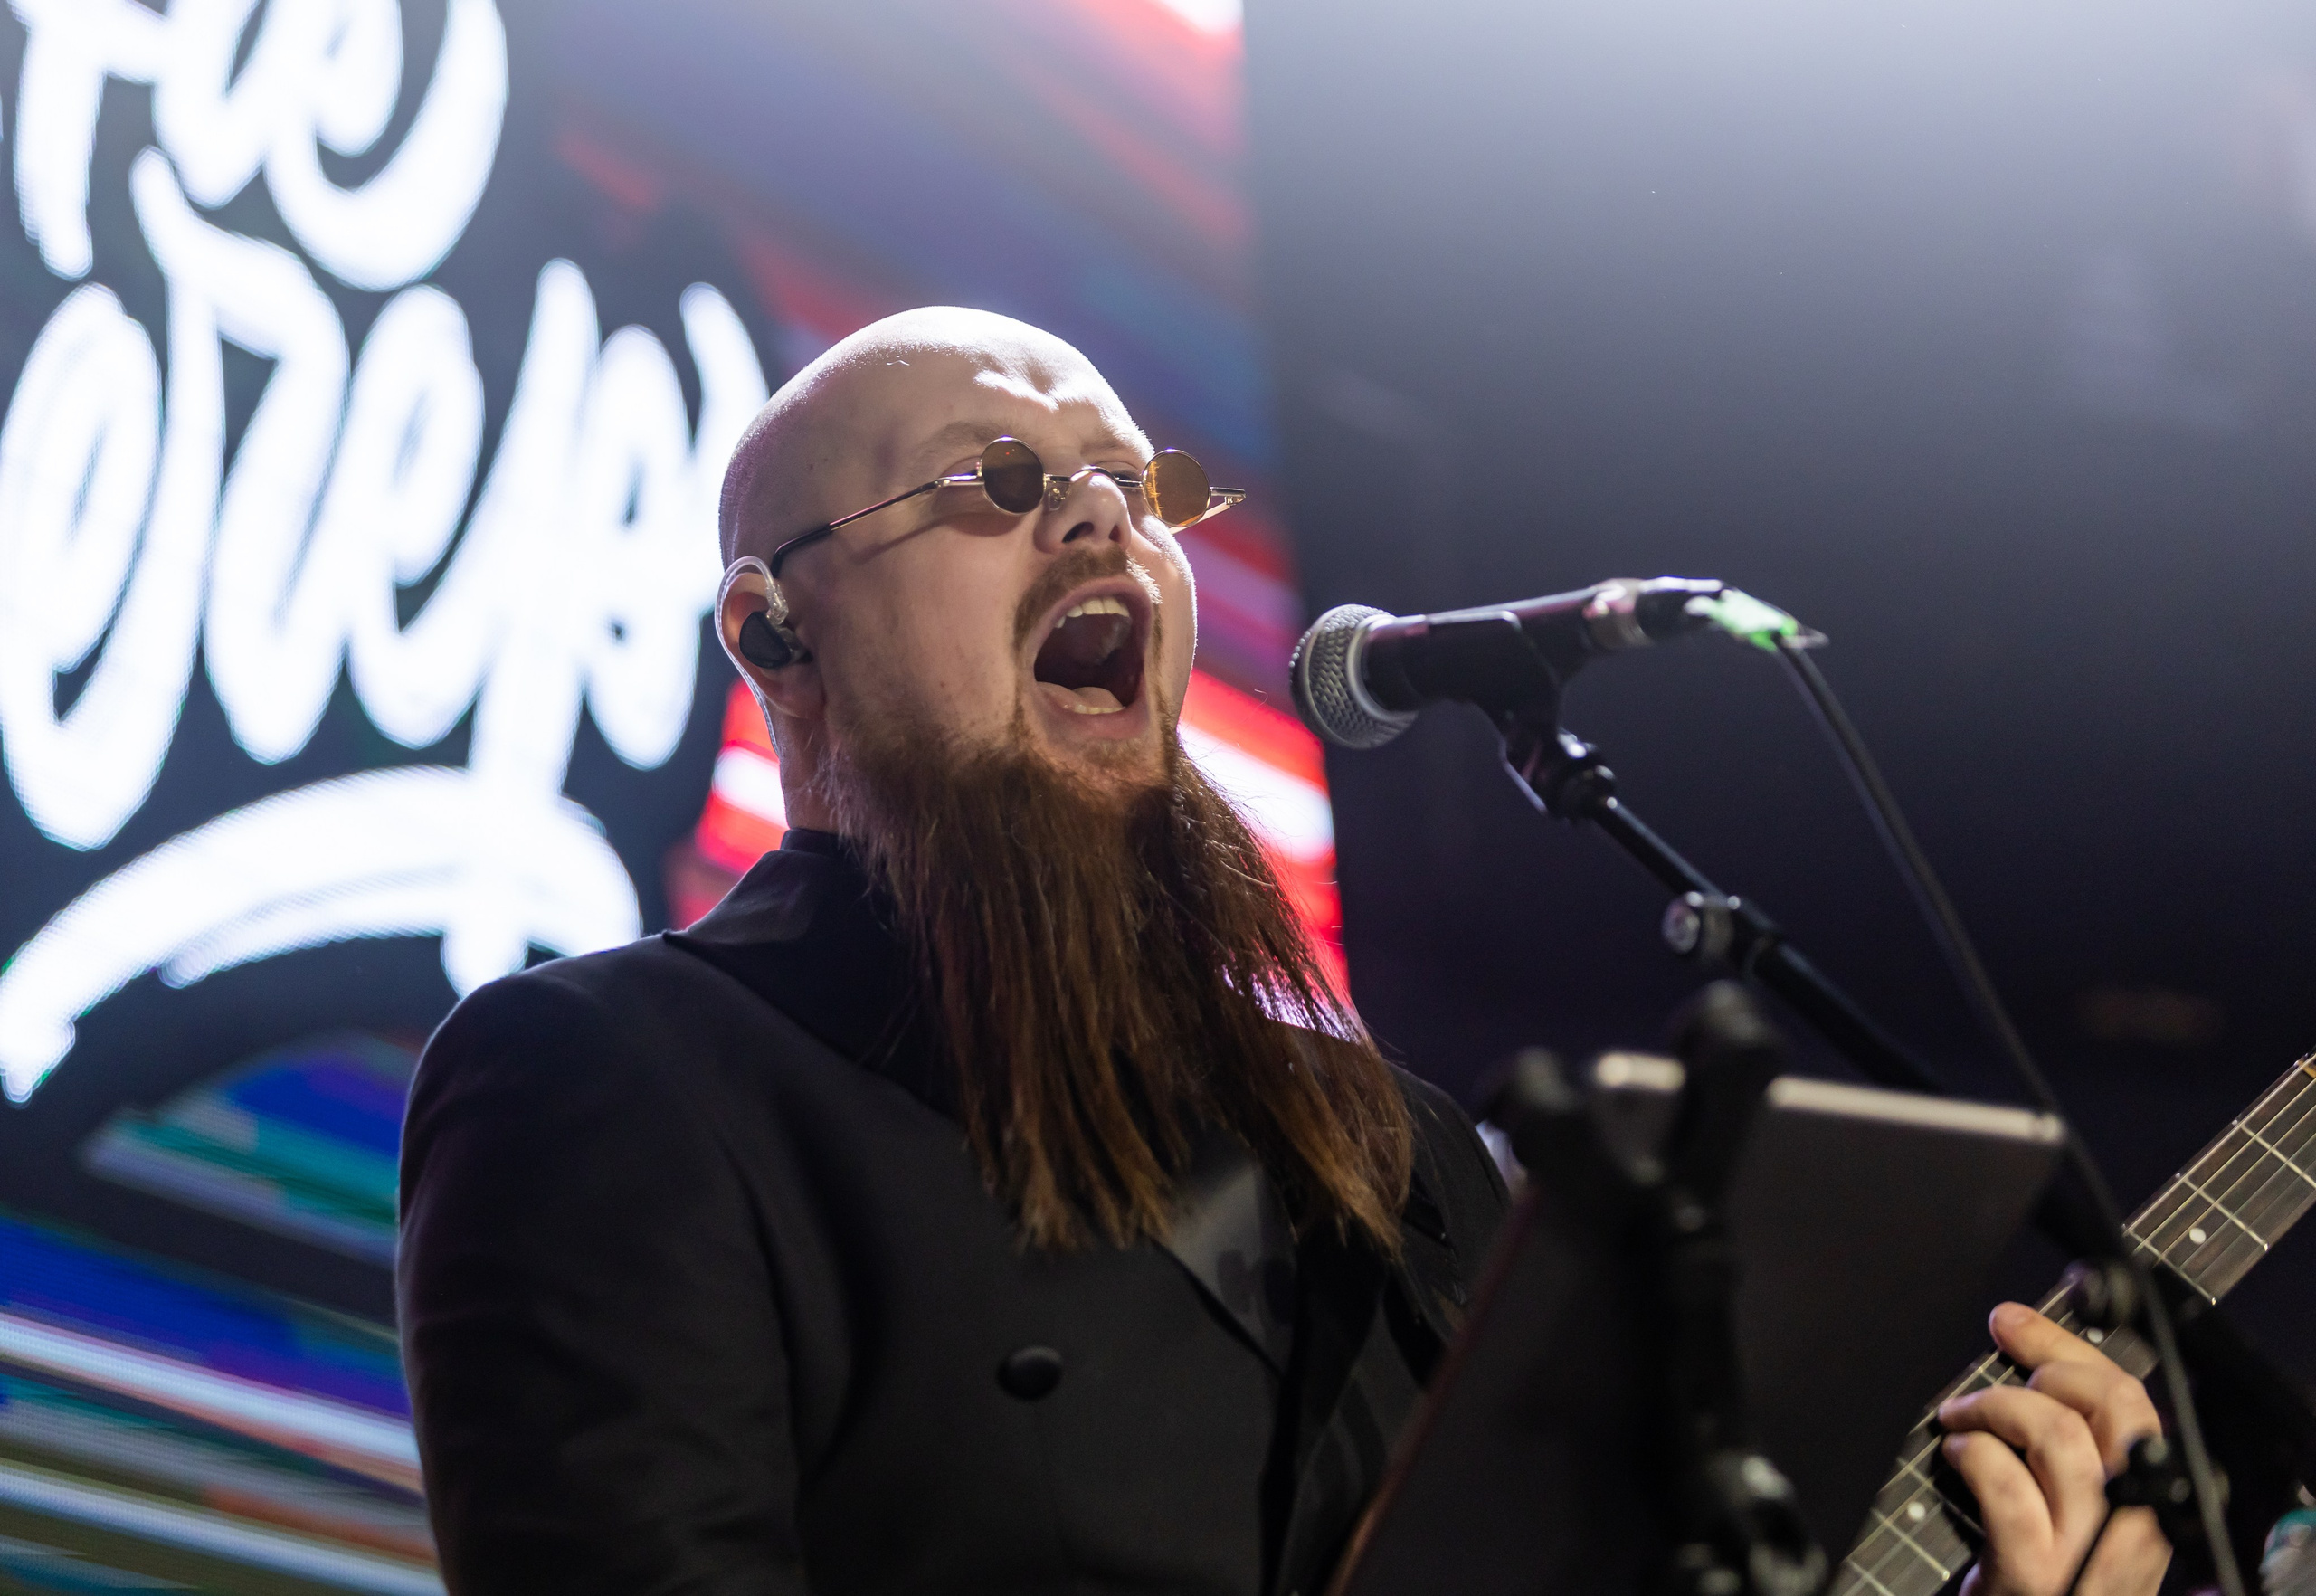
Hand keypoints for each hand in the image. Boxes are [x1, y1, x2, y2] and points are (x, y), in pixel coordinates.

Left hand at [1937, 1302, 2170, 1595]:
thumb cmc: (2036, 1571)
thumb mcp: (2070, 1502)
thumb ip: (2065, 1438)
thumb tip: (2022, 1346)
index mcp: (2149, 1502)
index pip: (2133, 1402)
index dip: (2069, 1350)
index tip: (2016, 1324)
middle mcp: (2134, 1526)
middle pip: (2115, 1408)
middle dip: (2049, 1368)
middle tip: (2002, 1377)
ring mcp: (2087, 1552)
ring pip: (2059, 1436)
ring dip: (1996, 1407)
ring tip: (1963, 1418)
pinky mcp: (2035, 1572)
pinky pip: (2006, 1487)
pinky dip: (1972, 1454)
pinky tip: (1955, 1455)